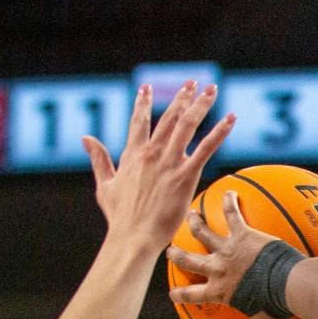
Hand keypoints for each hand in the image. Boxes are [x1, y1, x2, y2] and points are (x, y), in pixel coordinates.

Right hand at [89, 81, 233, 257]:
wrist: (133, 236)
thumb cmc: (120, 216)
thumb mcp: (105, 184)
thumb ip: (99, 159)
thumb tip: (86, 138)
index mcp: (132, 154)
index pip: (138, 121)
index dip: (142, 103)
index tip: (146, 87)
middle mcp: (151, 153)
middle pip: (169, 118)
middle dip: (181, 97)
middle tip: (192, 82)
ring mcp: (168, 162)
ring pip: (187, 125)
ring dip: (200, 105)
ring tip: (210, 90)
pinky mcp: (186, 175)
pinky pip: (206, 148)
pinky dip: (220, 132)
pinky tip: (230, 118)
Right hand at [167, 192, 286, 318]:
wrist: (289, 285)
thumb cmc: (277, 309)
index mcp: (220, 292)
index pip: (192, 295)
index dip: (180, 295)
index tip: (172, 294)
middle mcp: (218, 269)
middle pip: (189, 260)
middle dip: (177, 255)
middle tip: (169, 250)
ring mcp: (228, 249)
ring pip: (203, 232)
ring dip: (194, 222)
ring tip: (189, 213)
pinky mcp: (243, 234)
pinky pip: (233, 215)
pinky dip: (230, 202)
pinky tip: (230, 190)